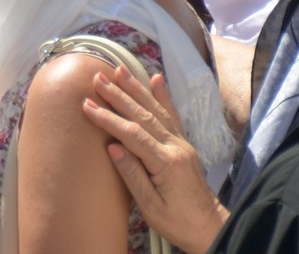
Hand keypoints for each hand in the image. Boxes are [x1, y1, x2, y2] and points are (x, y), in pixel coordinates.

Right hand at [80, 66, 228, 253]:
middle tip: (98, 77)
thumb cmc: (179, 223)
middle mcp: (176, 147)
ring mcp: (182, 143)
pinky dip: (163, 96)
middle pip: (143, 115)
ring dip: (136, 88)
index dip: (108, 119)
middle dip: (119, 95)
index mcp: (166, 164)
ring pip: (156, 110)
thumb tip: (113, 146)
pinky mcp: (184, 144)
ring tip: (120, 69)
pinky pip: (172, 115)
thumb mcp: (152, 207)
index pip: (133, 134)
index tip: (87, 105)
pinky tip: (156, 79)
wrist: (211, 228)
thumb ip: (133, 175)